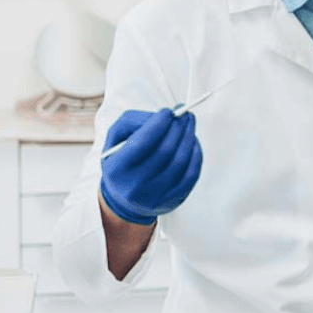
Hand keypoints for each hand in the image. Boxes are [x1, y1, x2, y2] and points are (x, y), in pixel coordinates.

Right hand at [99, 108, 202, 224]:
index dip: (158, 123)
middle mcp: (134, 186)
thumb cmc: (121, 160)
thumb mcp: (116, 138)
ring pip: (180, 161)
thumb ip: (133, 120)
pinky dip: (196, 155)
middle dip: (177, 127)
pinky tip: (193, 143)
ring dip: (189, 137)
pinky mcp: (172, 201)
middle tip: (184, 113)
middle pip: (165, 150)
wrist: (124, 198)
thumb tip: (162, 116)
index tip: (168, 111)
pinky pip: (191, 175)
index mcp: (116, 169)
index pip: (142, 142)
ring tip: (188, 124)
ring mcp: (154, 197)